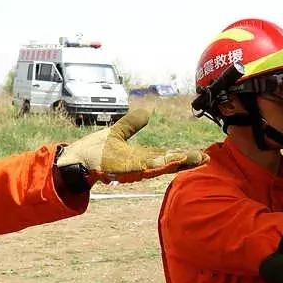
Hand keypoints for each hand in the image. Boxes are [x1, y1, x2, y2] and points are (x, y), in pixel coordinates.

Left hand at [57, 108, 205, 183]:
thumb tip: (146, 113)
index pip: (166, 155)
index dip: (184, 155)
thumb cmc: (94, 151)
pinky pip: (142, 166)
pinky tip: (167, 160)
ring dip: (177, 162)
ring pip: (159, 165)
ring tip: (194, 159)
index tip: (202, 155)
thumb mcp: (117, 133)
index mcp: (140, 156)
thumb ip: (132, 124)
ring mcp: (132, 168)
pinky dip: (155, 164)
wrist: (75, 160)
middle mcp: (139, 164)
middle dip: (187, 160)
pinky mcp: (123, 169)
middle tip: (206, 159)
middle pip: (168, 162)